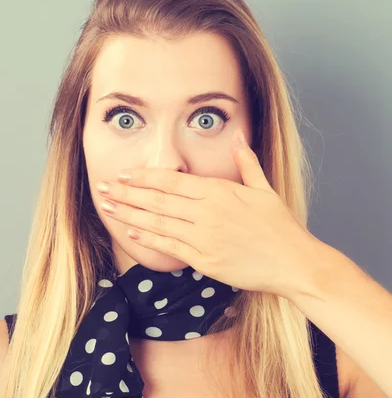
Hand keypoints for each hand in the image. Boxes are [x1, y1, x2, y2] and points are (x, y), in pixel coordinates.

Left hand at [95, 129, 321, 297]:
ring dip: (130, 213)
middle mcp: (208, 211)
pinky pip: (170, 246)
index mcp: (220, 191)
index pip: (172, 180)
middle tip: (103, 188)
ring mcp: (205, 236)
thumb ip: (246, 162)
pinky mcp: (205, 259)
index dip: (144, 177)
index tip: (124, 174)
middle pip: (159, 198)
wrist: (294, 262)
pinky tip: (131, 230)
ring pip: (159, 221)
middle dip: (127, 192)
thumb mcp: (265, 189)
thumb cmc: (280, 226)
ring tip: (108, 207)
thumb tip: (238, 135)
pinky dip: (149, 238)